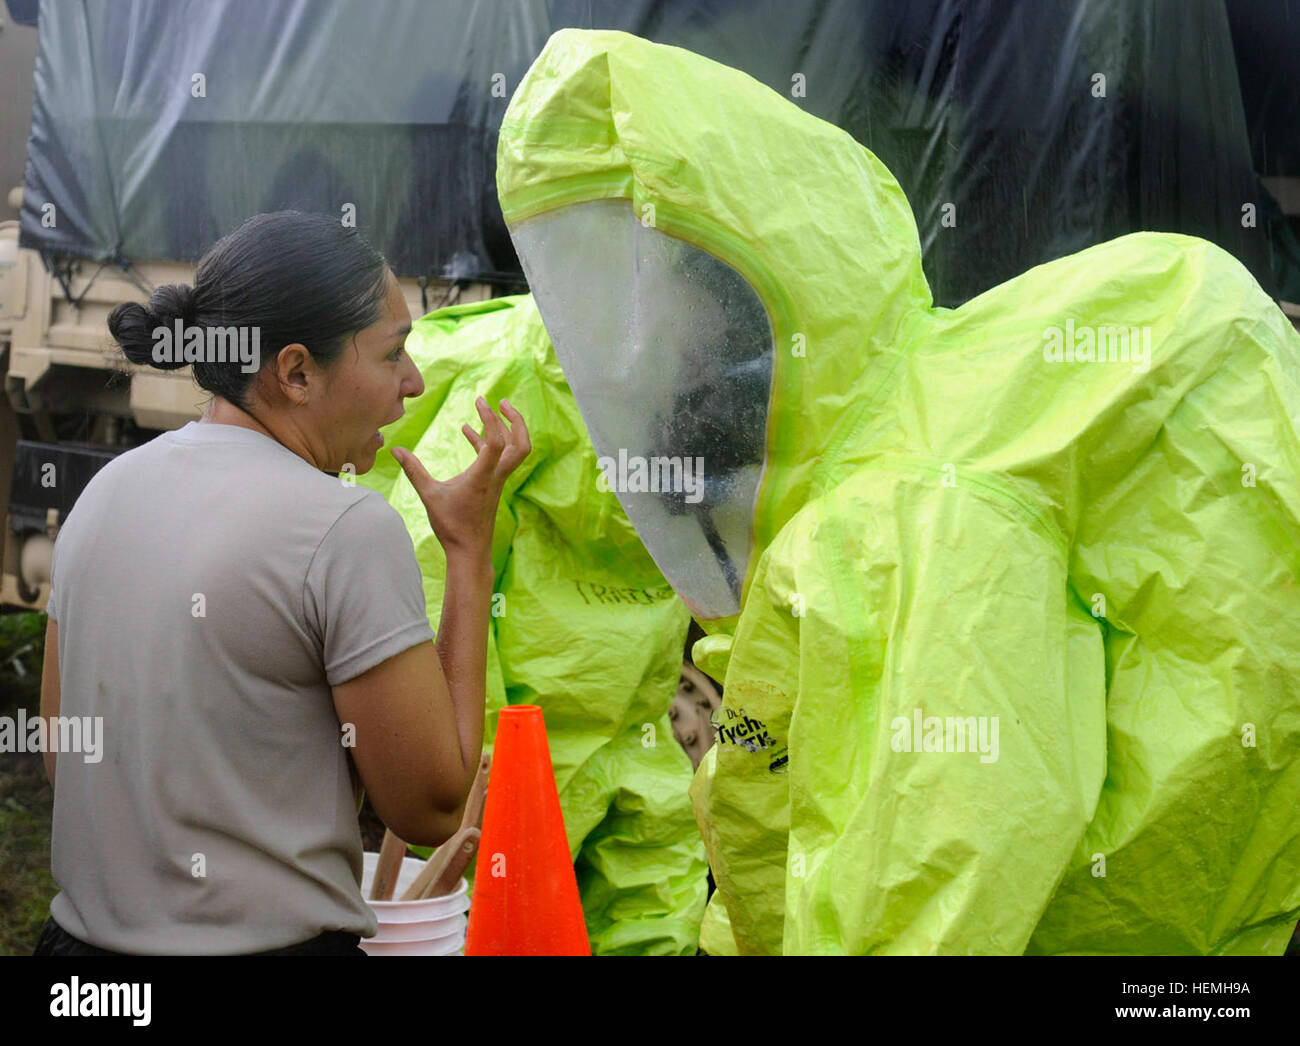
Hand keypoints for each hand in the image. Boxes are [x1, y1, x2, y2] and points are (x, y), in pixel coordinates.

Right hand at [391, 397, 530, 559]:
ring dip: (506, 428)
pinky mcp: (492, 484)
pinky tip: (467, 431)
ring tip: (489, 408)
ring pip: (514, 450)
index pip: (497, 441)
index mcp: (483, 476)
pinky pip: (496, 457)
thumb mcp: (429, 495)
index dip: (491, 419)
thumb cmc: (452, 526)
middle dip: (516, 420)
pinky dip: (486, 441)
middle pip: (521, 444)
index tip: (479, 401)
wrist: (470, 551)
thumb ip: (413, 470)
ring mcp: (497, 480)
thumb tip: (394, 450)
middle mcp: (496, 476)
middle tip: (502, 402)